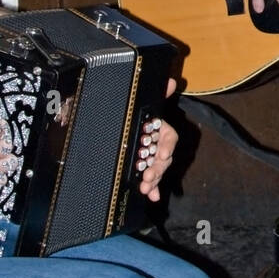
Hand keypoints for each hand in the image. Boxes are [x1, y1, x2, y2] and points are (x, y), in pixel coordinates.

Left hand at [137, 78, 177, 201]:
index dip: (166, 146)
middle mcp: (156, 143)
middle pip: (163, 158)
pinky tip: (151, 196)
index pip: (169, 138)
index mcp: (157, 128)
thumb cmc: (128, 115)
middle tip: (147, 176)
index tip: (162, 154)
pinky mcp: (143, 168)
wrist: (106, 127)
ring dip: (153, 179)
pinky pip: (151, 179)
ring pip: (157, 169)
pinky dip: (151, 188)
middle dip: (157, 168)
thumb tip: (172, 80)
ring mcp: (150, 157)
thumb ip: (157, 94)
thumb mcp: (140, 104)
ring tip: (144, 187)